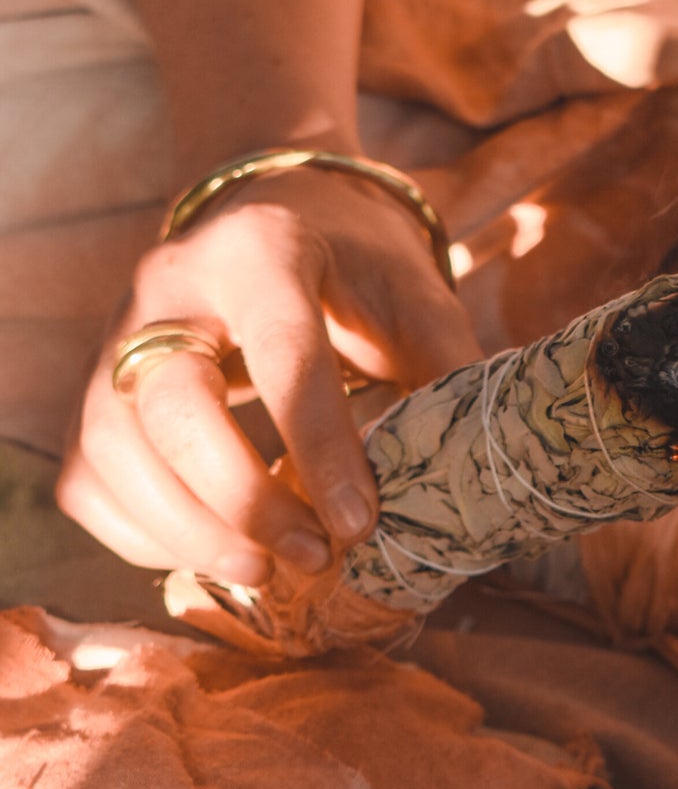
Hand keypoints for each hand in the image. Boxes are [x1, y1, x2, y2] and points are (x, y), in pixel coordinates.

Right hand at [58, 167, 480, 583]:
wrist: (277, 214)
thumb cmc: (357, 268)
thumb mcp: (417, 298)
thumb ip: (447, 374)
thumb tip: (476, 478)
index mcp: (261, 250)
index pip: (281, 349)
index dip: (319, 444)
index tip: (360, 523)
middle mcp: (168, 287)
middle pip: (171, 404)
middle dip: (239, 498)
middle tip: (312, 556)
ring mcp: (114, 340)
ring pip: (113, 449)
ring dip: (186, 531)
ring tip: (264, 573)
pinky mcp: (94, 393)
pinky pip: (91, 481)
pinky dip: (143, 535)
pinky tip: (213, 554)